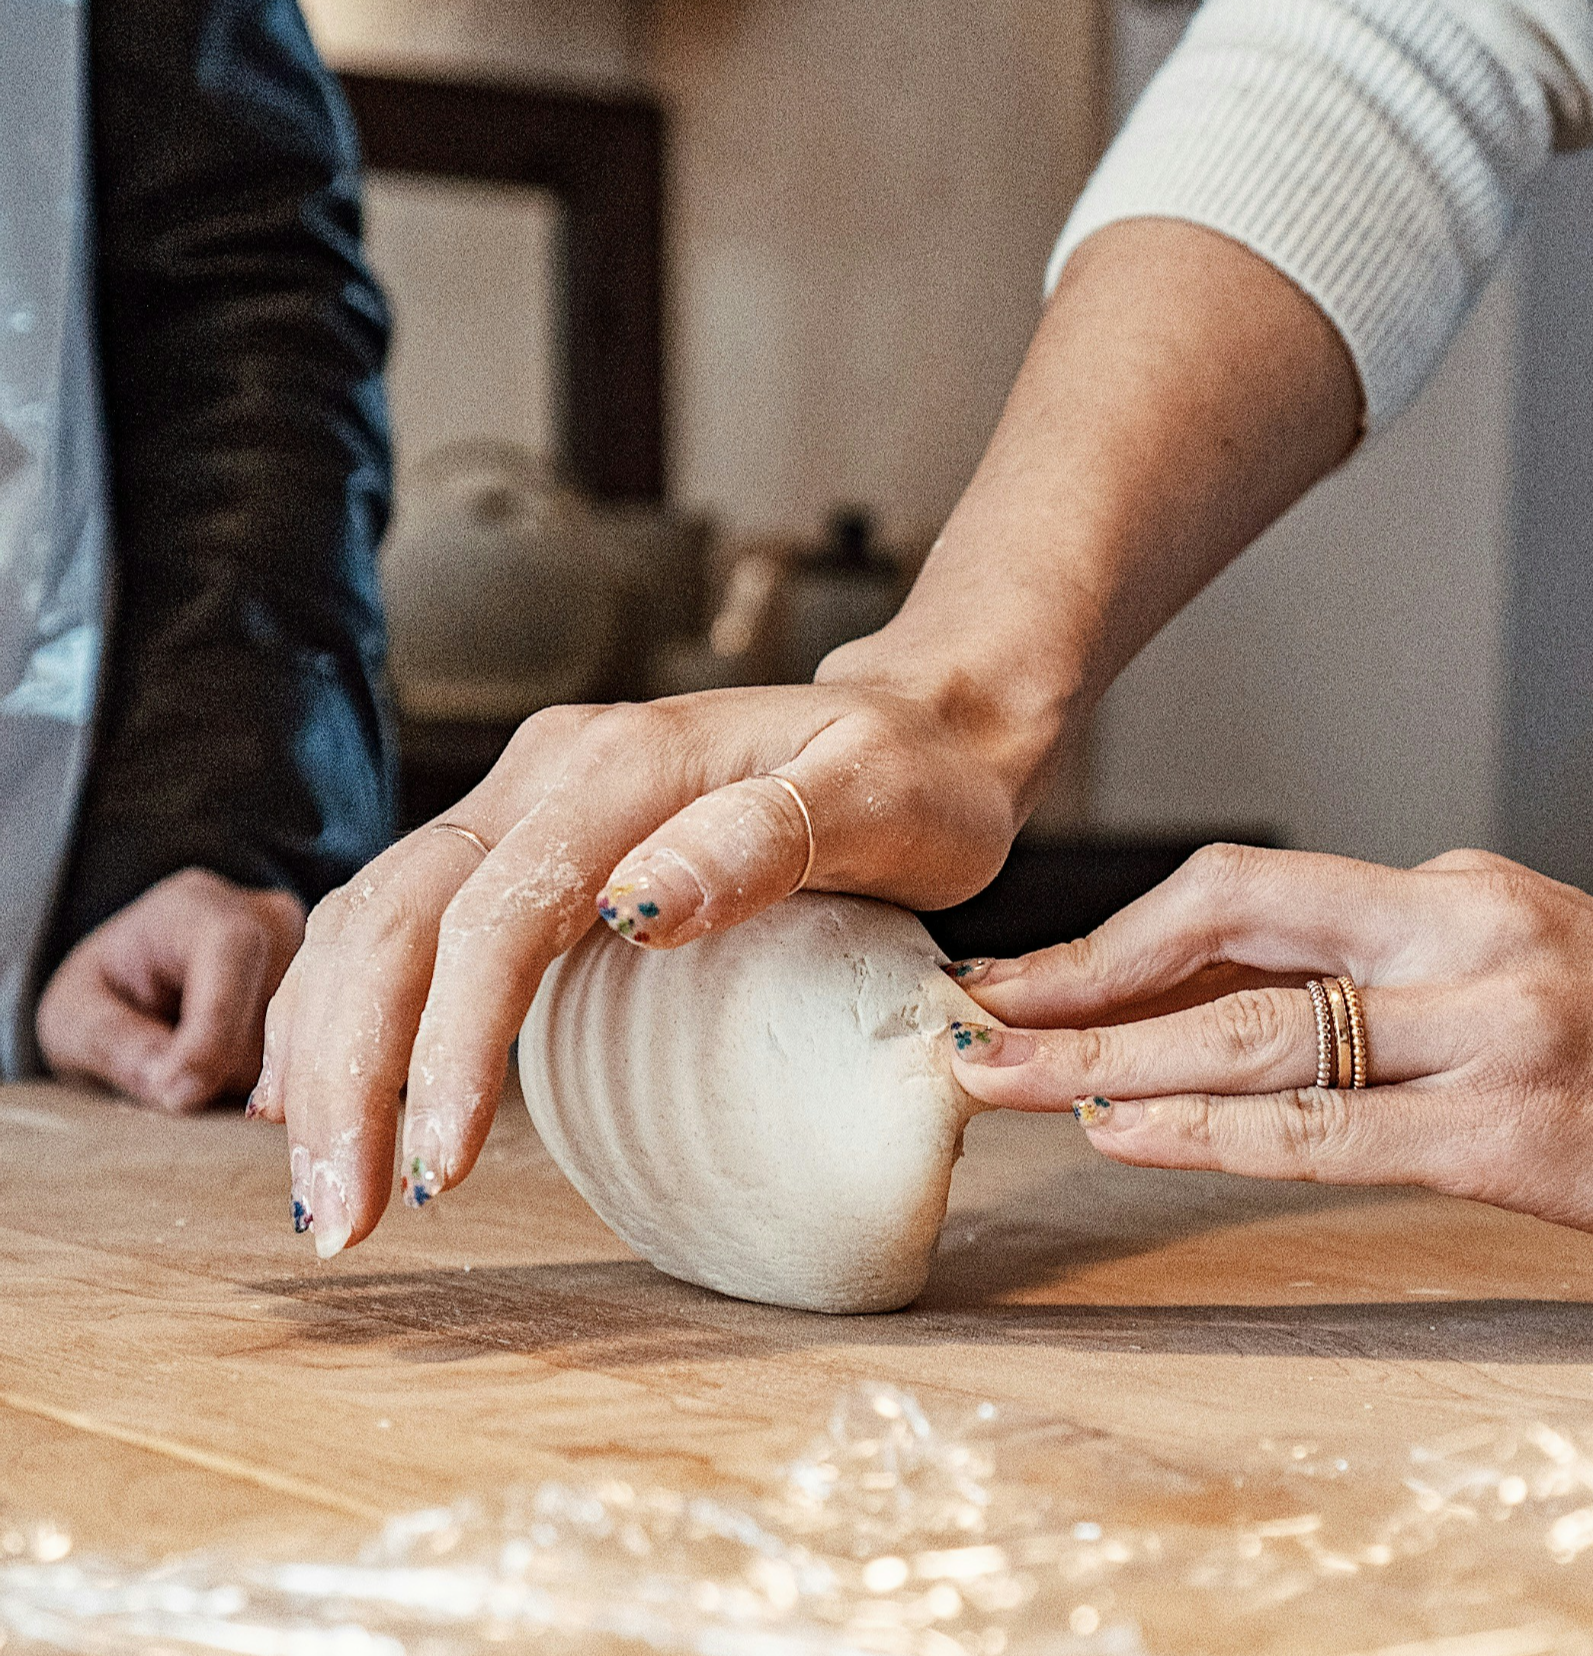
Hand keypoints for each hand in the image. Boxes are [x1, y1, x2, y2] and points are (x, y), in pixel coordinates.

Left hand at [38, 868, 304, 1111]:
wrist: (142, 987)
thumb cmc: (104, 995)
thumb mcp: (71, 1019)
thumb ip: (115, 1043)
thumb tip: (177, 1085)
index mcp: (197, 905)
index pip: (231, 951)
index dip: (214, 1029)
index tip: (178, 1094)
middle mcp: (270, 917)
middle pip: (272, 1008)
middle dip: (223, 1069)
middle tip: (169, 1091)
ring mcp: (311, 954)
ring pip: (299, 1043)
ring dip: (247, 1084)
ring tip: (199, 1077)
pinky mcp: (330, 995)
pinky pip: (315, 1057)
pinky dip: (271, 1086)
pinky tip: (235, 1079)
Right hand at [259, 220, 1364, 1256]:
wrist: (918, 727)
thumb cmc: (914, 778)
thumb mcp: (878, 801)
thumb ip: (764, 840)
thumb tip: (636, 906)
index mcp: (621, 762)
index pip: (498, 908)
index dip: (453, 1043)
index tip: (442, 1169)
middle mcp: (546, 771)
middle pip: (398, 917)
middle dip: (351, 1072)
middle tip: (341, 1219)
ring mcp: (522, 802)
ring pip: (374, 920)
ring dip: (326, 1051)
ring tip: (324, 1191)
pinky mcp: (521, 842)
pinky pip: (400, 922)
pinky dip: (345, 1010)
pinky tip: (319, 1092)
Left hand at [946, 845, 1592, 1270]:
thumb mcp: (1520, 960)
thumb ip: (1386, 973)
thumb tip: (1237, 1005)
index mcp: (1445, 890)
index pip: (1242, 892)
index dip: (1115, 933)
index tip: (1023, 974)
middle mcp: (1452, 934)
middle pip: (1221, 933)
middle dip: (1076, 979)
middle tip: (967, 1017)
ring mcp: (1482, 1026)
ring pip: (1252, 1029)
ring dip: (1105, 1053)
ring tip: (998, 1077)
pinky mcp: (1511, 1128)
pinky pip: (1325, 1128)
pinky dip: (1206, 1127)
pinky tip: (1123, 1129)